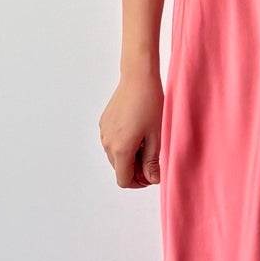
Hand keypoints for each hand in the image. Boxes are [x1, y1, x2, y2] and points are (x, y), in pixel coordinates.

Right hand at [100, 68, 164, 185]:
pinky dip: (122, 144)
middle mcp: (107, 143)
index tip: (150, 174)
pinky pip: (111, 142)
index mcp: (121, 149)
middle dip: (134, 169)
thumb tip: (152, 180)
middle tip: (151, 156)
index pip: (124, 180)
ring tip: (144, 140)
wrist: (138, 78)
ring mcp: (103, 132)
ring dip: (128, 156)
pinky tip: (136, 130)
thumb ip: (152, 162)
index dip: (138, 183)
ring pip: (114, 156)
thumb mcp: (155, 137)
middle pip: (119, 169)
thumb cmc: (150, 104)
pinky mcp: (103, 123)